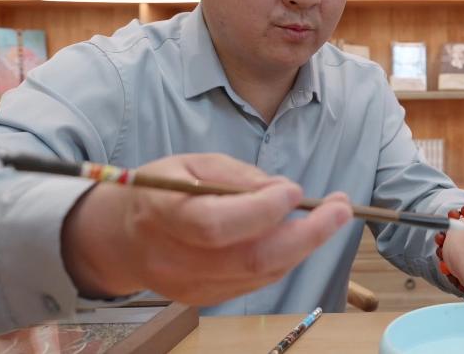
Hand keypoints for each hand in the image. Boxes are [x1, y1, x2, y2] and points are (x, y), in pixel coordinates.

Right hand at [61, 153, 352, 303]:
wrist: (121, 238)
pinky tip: (301, 235)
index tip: (294, 191)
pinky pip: (257, 283)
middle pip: (251, 259)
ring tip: (331, 216)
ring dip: (305, 245)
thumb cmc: (163, 189)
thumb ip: (239, 177)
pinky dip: (286, 258)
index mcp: (164, 214)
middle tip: (342, 208)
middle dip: (307, 234)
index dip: (262, 211)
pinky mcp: (205, 299)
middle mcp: (175, 259)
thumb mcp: (193, 163)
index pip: (217, 224)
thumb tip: (284, 191)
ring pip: (261, 275)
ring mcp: (190, 286)